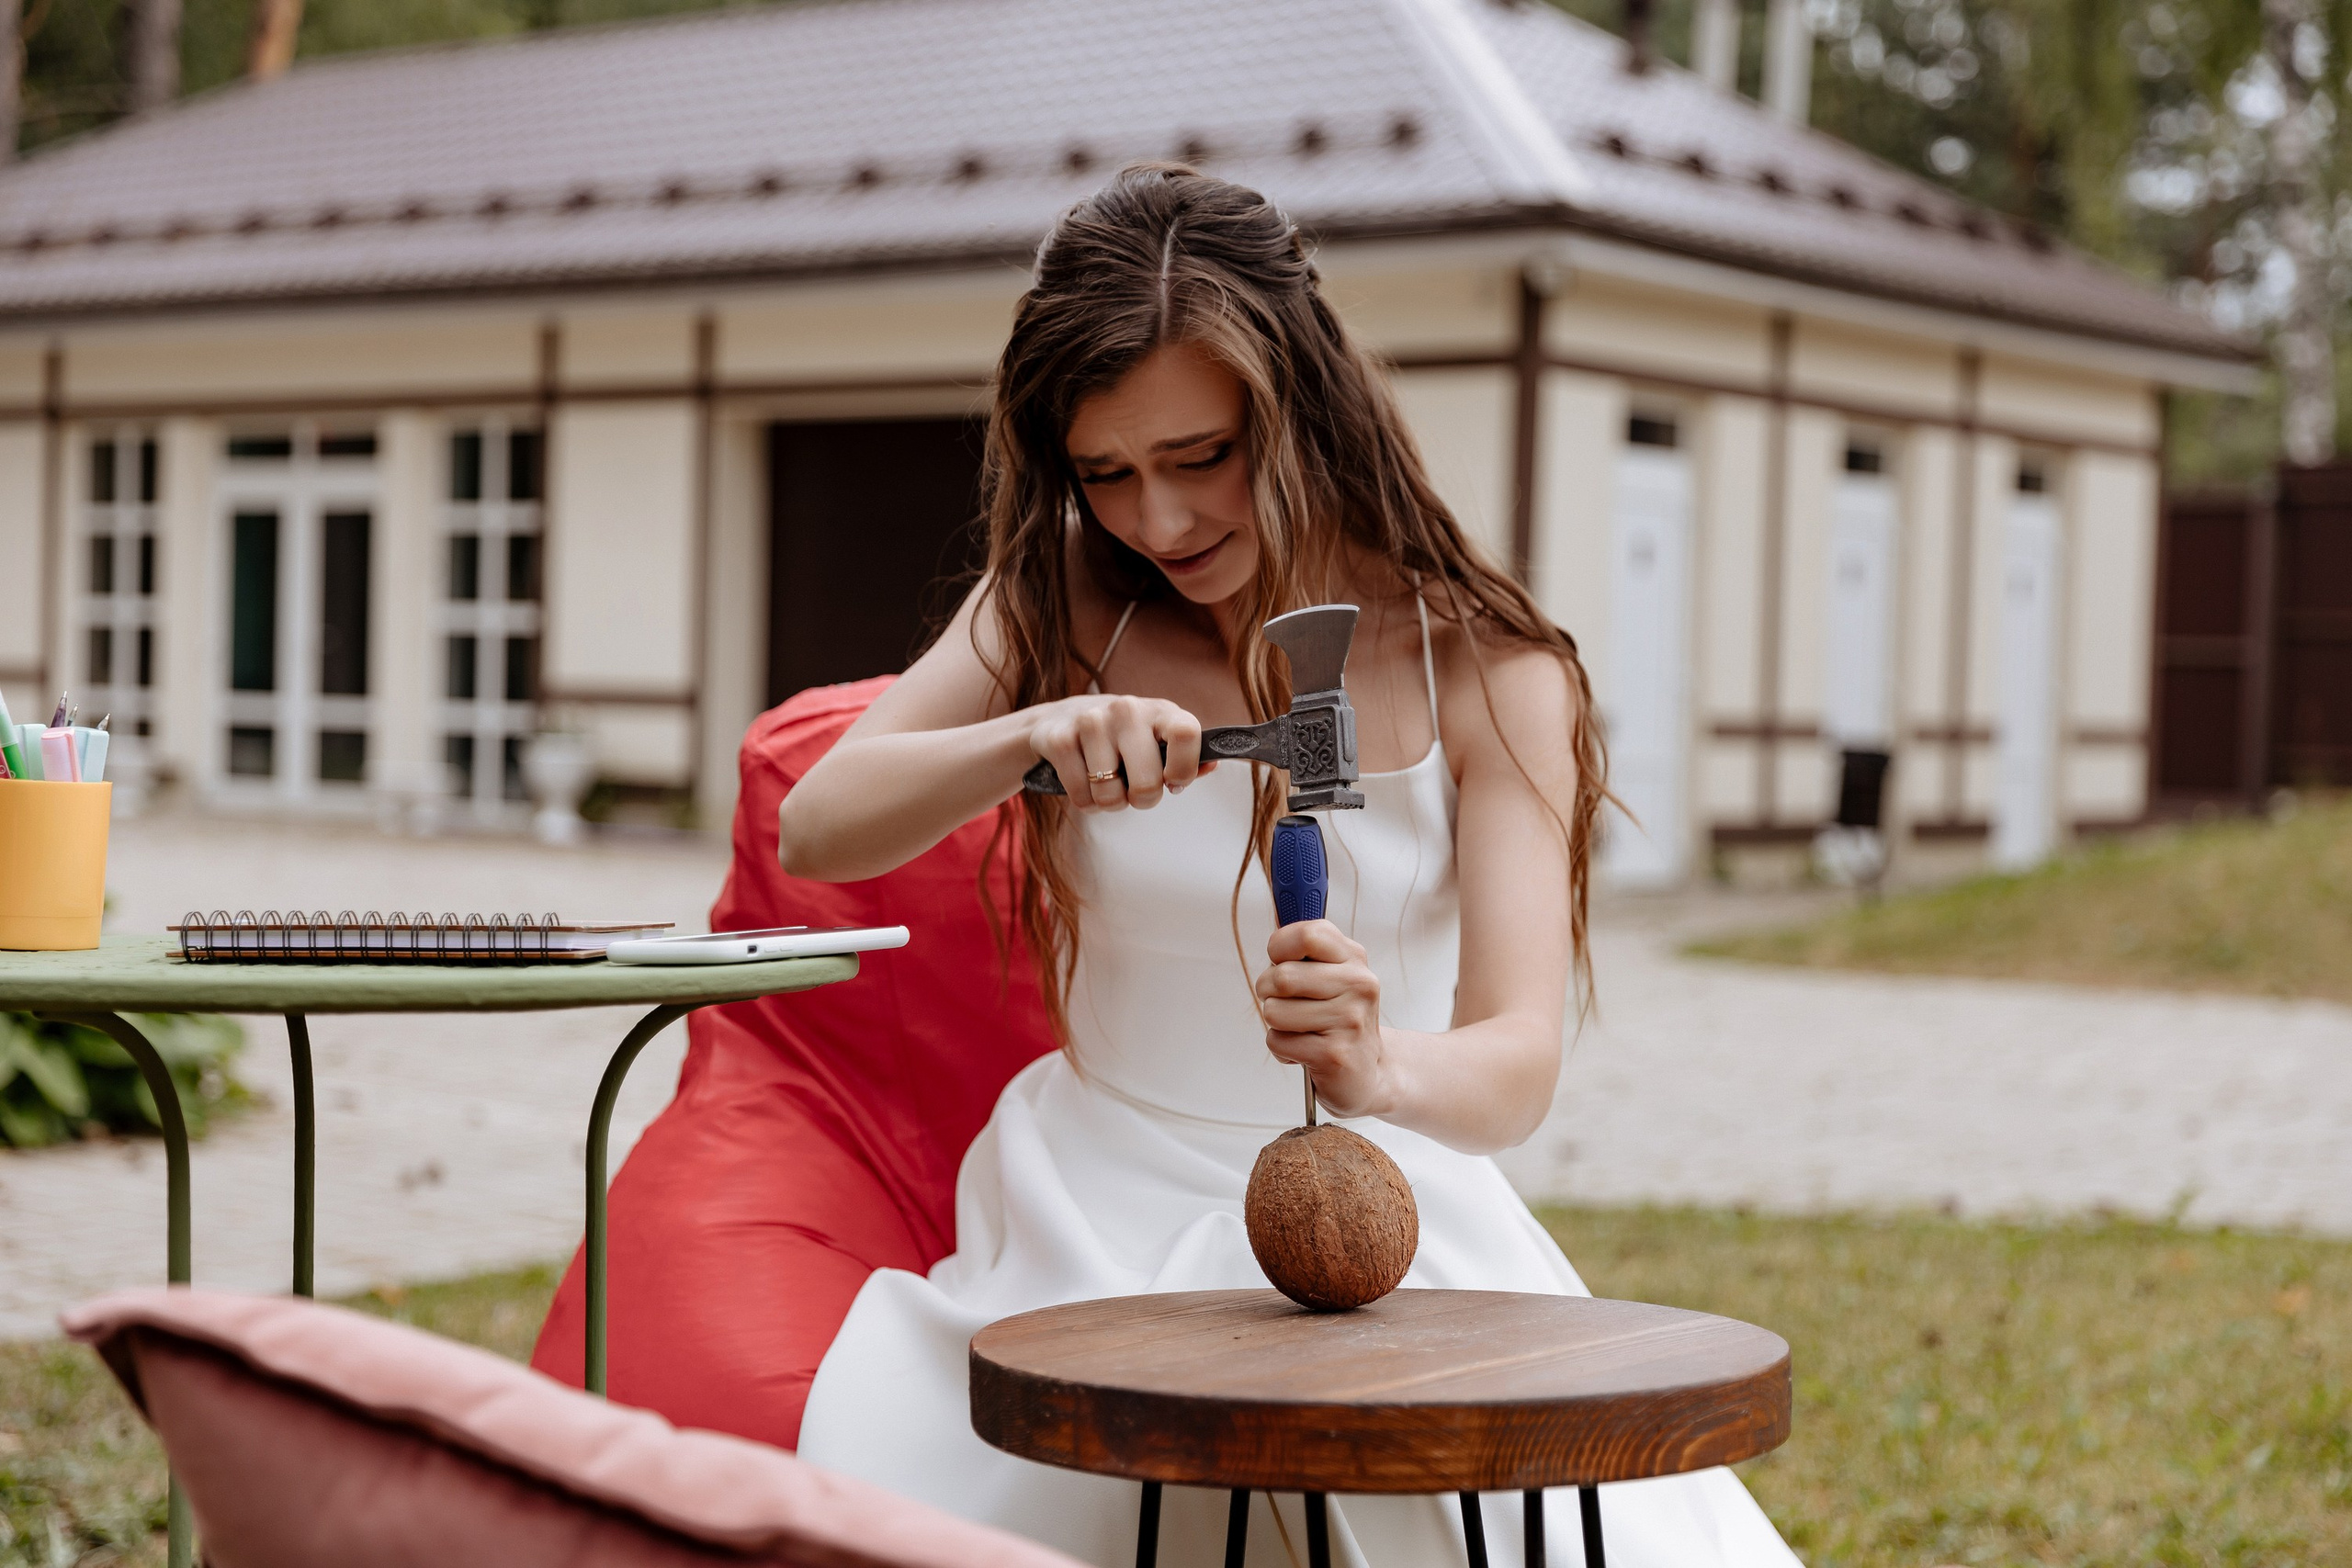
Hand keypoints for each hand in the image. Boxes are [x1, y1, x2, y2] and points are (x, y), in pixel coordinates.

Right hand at [1025, 694, 1212, 810]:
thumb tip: (1212, 765)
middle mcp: (1127, 709)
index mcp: (1160, 711)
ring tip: (1106, 783)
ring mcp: (1091, 721)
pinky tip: (1084, 782)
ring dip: (1110, 802)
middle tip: (1134, 790)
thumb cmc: (1122, 739)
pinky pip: (1081, 797)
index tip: (1173, 783)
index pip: (1187, 734)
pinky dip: (1085, 802)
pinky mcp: (1060, 739)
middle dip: (1142, 800)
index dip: (1184, 770)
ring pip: (1110, 796)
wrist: (1059, 720)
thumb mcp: (1157, 740)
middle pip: (1147, 782)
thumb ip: (1188, 757)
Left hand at [1255, 920, 1389, 1117]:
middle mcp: (1358, 985)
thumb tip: (1279, 909)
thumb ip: (1305, 947)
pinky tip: (1306, 1052)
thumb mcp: (1331, 974)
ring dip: (1277, 1024)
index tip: (1282, 960)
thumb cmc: (1338, 1019)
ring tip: (1302, 1030)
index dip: (1279, 947)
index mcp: (1353, 958)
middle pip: (1281, 976)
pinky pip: (1278, 1041)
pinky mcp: (1335, 1054)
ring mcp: (1349, 1020)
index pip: (1307, 934)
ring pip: (1274, 1011)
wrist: (1369, 1072)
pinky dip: (1283, 1049)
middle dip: (1269, 993)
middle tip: (1288, 1004)